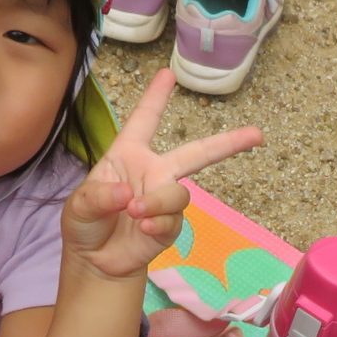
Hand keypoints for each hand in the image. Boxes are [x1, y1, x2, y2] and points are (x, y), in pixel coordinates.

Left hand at [65, 70, 264, 279]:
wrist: (95, 262)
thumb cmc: (85, 224)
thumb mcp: (79, 206)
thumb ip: (99, 196)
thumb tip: (129, 194)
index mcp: (129, 155)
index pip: (144, 121)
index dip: (156, 97)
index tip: (168, 74)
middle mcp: (153, 172)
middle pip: (196, 153)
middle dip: (228, 143)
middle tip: (257, 135)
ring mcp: (164, 200)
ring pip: (179, 194)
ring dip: (159, 202)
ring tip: (136, 213)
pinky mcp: (170, 226)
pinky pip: (173, 220)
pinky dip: (157, 224)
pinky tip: (143, 230)